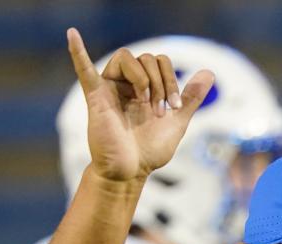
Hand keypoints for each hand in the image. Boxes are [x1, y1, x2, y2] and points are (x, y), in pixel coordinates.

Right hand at [66, 27, 214, 182]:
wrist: (132, 171)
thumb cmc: (150, 149)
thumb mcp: (177, 120)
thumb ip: (191, 97)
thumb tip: (209, 72)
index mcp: (144, 86)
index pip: (160, 62)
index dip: (172, 79)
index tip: (175, 106)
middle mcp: (126, 83)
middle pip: (146, 58)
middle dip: (161, 82)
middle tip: (160, 109)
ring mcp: (110, 88)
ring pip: (126, 57)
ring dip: (144, 78)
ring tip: (145, 103)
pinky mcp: (96, 97)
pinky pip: (83, 70)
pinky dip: (77, 52)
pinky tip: (72, 34)